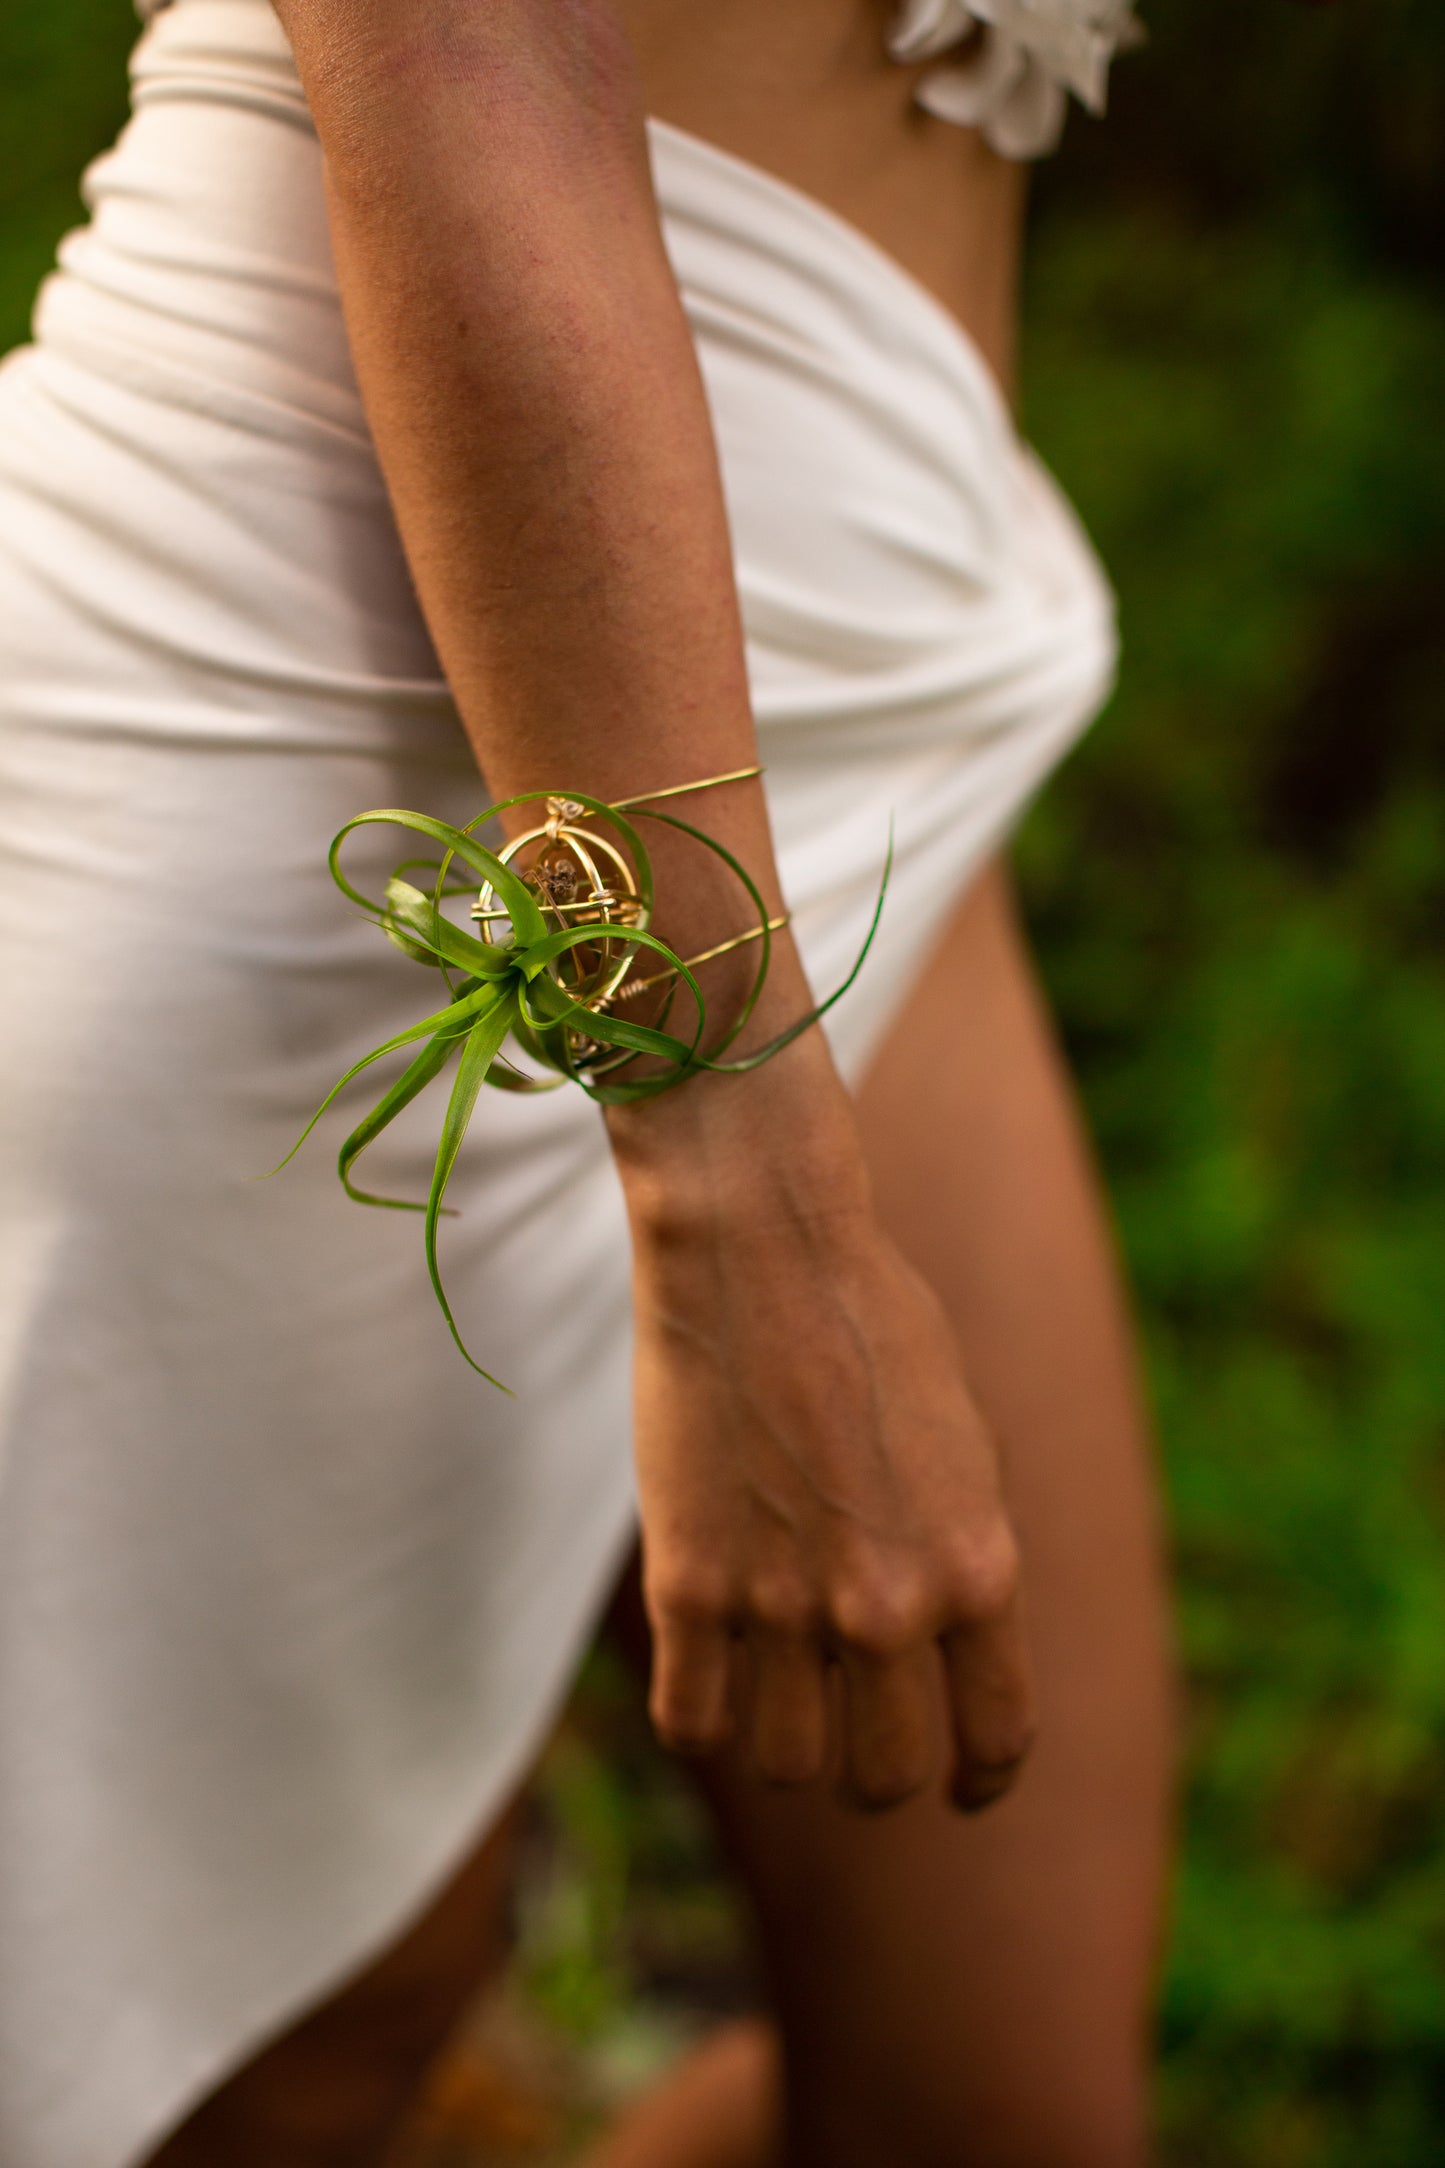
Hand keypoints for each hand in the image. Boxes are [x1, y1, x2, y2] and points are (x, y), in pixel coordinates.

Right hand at [619, 1091, 1035, 1811]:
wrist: (760, 1248)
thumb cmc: (868, 1320)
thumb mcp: (962, 1440)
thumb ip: (960, 1552)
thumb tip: (944, 1640)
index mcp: (979, 1565)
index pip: (997, 1734)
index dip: (982, 1779)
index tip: (964, 1791)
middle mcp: (891, 1604)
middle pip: (885, 1776)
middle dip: (874, 1776)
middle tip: (852, 1743)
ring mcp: (784, 1602)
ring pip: (789, 1766)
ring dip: (785, 1748)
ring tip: (775, 1704)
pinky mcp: (690, 1585)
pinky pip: (694, 1723)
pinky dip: (702, 1720)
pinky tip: (707, 1684)